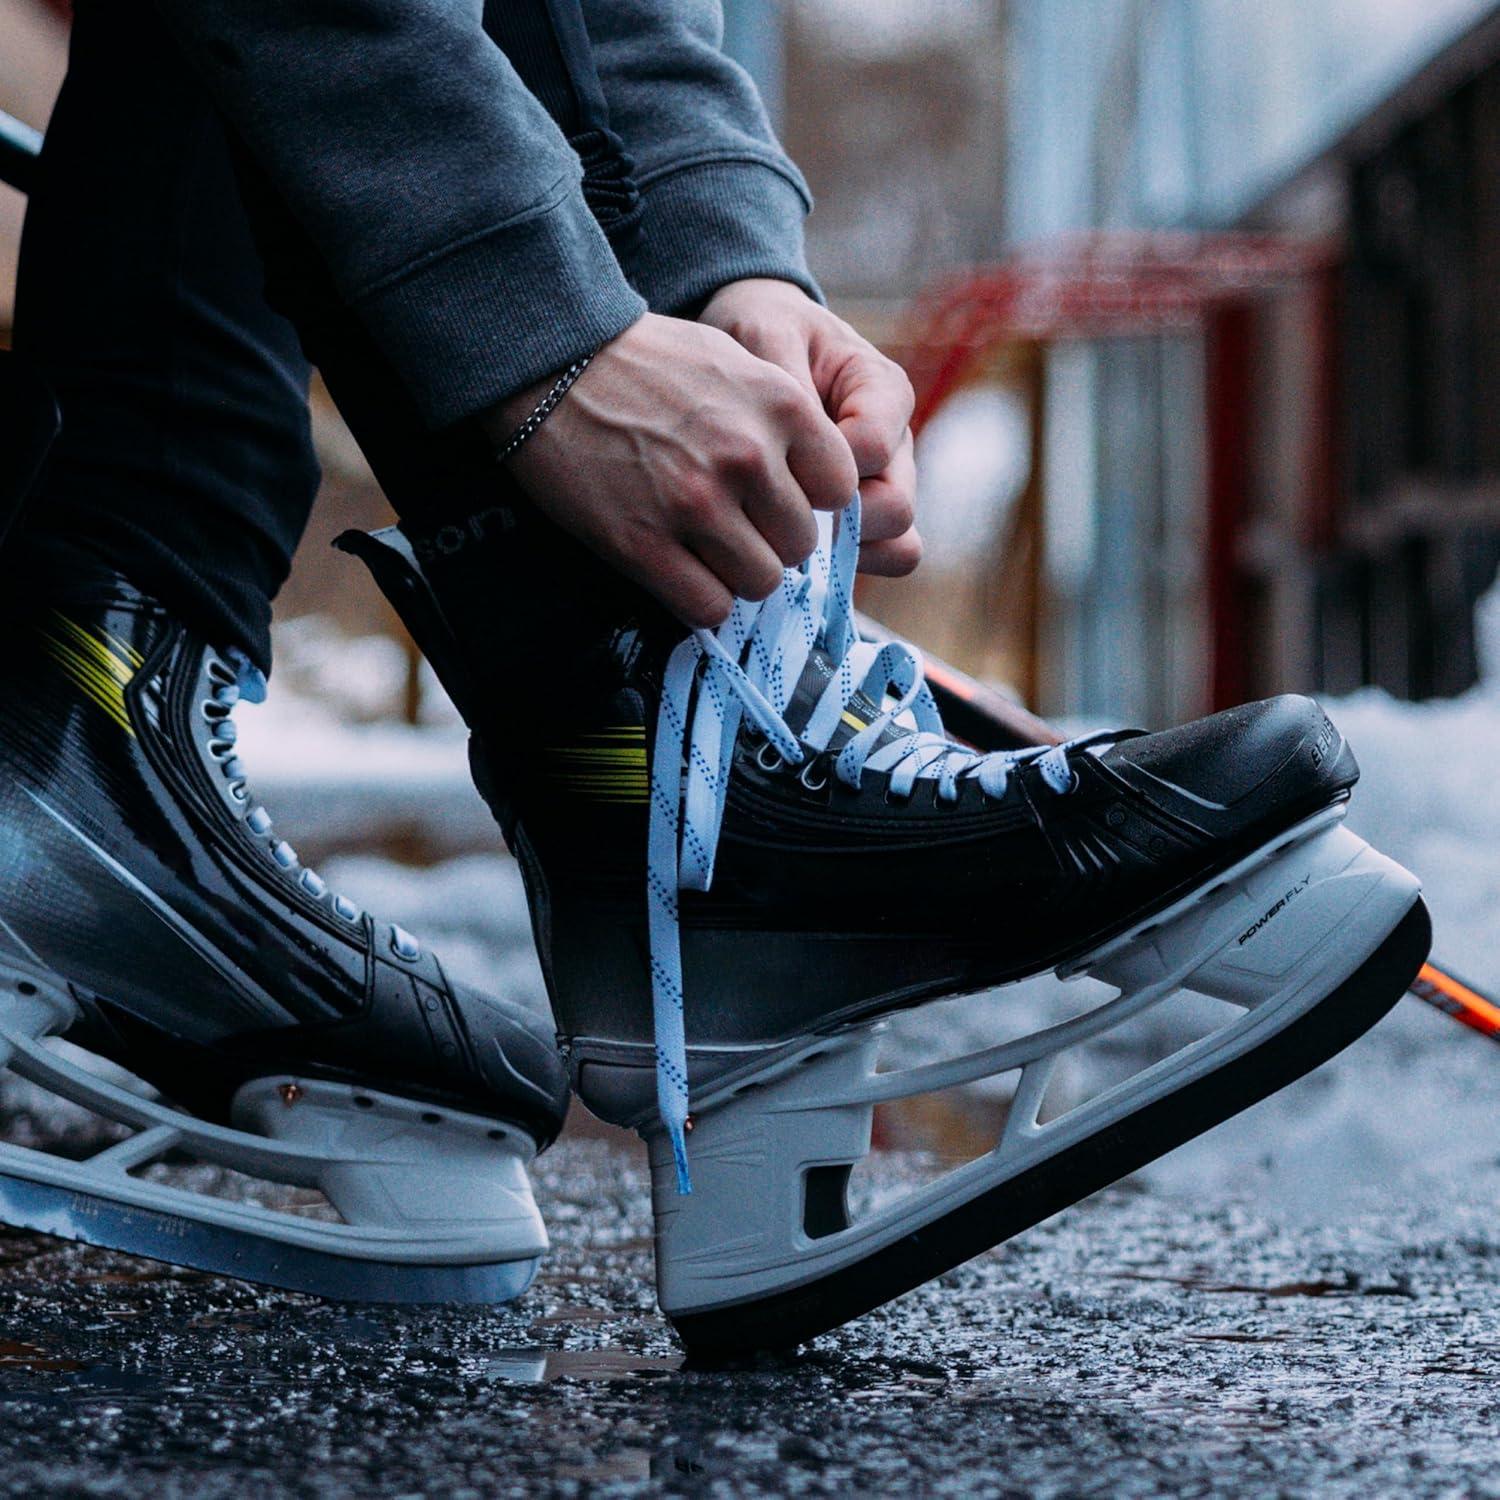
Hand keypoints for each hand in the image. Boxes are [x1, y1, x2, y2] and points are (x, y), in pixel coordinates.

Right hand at [480, 313, 857, 627]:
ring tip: (707, 548)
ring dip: (737, 575)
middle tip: (738, 527)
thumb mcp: (736, 362)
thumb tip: (826, 488)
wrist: (552, 365)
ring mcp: (695, 503)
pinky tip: (681, 571)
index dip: (813, 502)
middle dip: (773, 542)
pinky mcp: (644, 543)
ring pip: (760, 582)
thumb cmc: (647, 364)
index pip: (841, 489)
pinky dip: (700, 599)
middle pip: (801, 544)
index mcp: (780, 406)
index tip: (783, 499)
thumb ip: (787, 419)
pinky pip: (707, 606)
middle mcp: (746, 456)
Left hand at [698, 278, 919, 576]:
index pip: (873, 448)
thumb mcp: (764, 334)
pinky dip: (843, 570)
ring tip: (785, 540)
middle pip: (895, 508)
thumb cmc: (762, 336)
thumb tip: (802, 440)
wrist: (757, 349)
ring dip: (843, 553)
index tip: (777, 465)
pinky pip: (881, 560)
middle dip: (837, 522)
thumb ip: (783, 380)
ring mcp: (887, 486)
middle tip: (777, 517)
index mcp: (882, 391)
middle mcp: (898, 444)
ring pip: (897, 544)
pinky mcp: (868, 521)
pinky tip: (793, 557)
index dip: (825, 467)